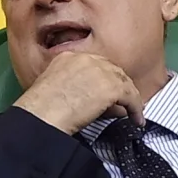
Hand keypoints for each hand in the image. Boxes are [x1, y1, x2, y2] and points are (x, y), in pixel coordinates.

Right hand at [14, 52, 143, 134]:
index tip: (106, 91)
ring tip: (133, 112)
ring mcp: (100, 71)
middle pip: (113, 71)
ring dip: (130, 99)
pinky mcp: (111, 87)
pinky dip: (136, 110)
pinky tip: (136, 120)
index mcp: (68, 57)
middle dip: (119, 87)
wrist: (41, 115)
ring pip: (124, 83)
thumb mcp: (55, 90)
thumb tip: (96, 102)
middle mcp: (86, 59)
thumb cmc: (40, 110)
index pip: (95, 65)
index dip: (104, 79)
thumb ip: (74, 89)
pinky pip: (132, 98)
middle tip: (123, 102)